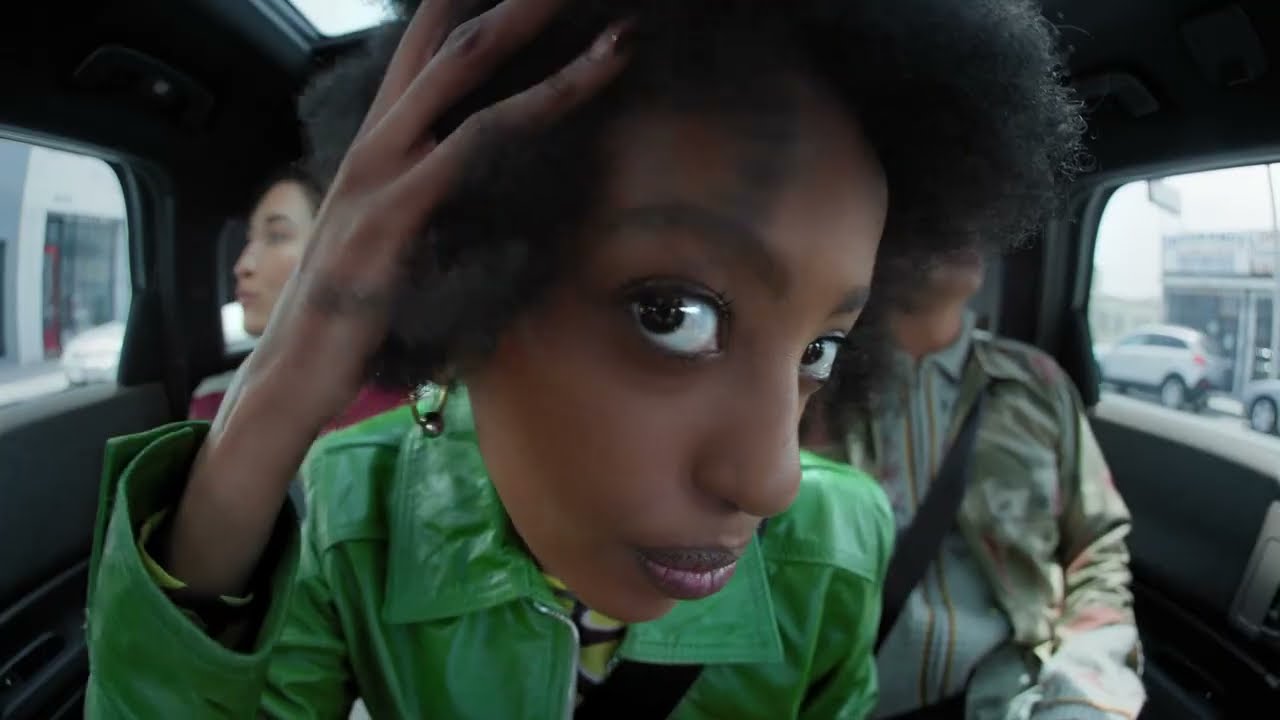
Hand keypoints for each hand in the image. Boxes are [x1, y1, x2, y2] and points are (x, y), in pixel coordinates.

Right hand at [168, 0, 630, 596]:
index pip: (425, 56)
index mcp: (377, 147)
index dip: (470, 13)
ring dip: (534, 37)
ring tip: (608, 26)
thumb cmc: (346, 318)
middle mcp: (375, 144)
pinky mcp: (392, 215)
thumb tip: (474, 187)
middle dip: (513, 5)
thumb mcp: (392, 244)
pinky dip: (530, 110)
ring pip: (466, 80)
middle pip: (448, 45)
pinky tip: (577, 86)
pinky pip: (470, 148)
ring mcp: (380, 173)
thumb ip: (427, 203)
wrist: (290, 379)